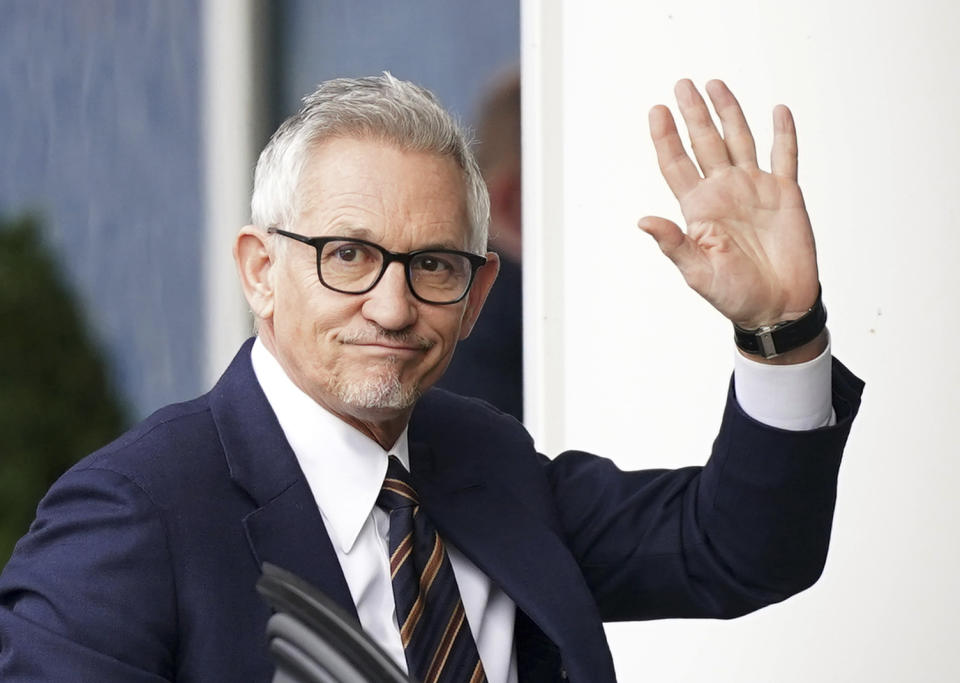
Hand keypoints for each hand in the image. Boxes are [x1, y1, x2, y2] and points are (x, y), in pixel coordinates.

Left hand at [638, 79, 818, 328]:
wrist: (777, 308)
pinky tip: (778, 111)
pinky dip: (784, 134)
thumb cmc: (734, 296)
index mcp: (699, 209)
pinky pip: (784, 157)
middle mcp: (724, 193)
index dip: (666, 138)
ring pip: (740, 141)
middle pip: (705, 143)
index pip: (677, 164)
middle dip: (694, 114)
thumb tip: (643, 220)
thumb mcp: (697, 273)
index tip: (656, 111)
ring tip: (716, 85)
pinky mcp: (785, 195)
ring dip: (729, 113)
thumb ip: (673, 243)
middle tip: (682, 85)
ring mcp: (755, 190)